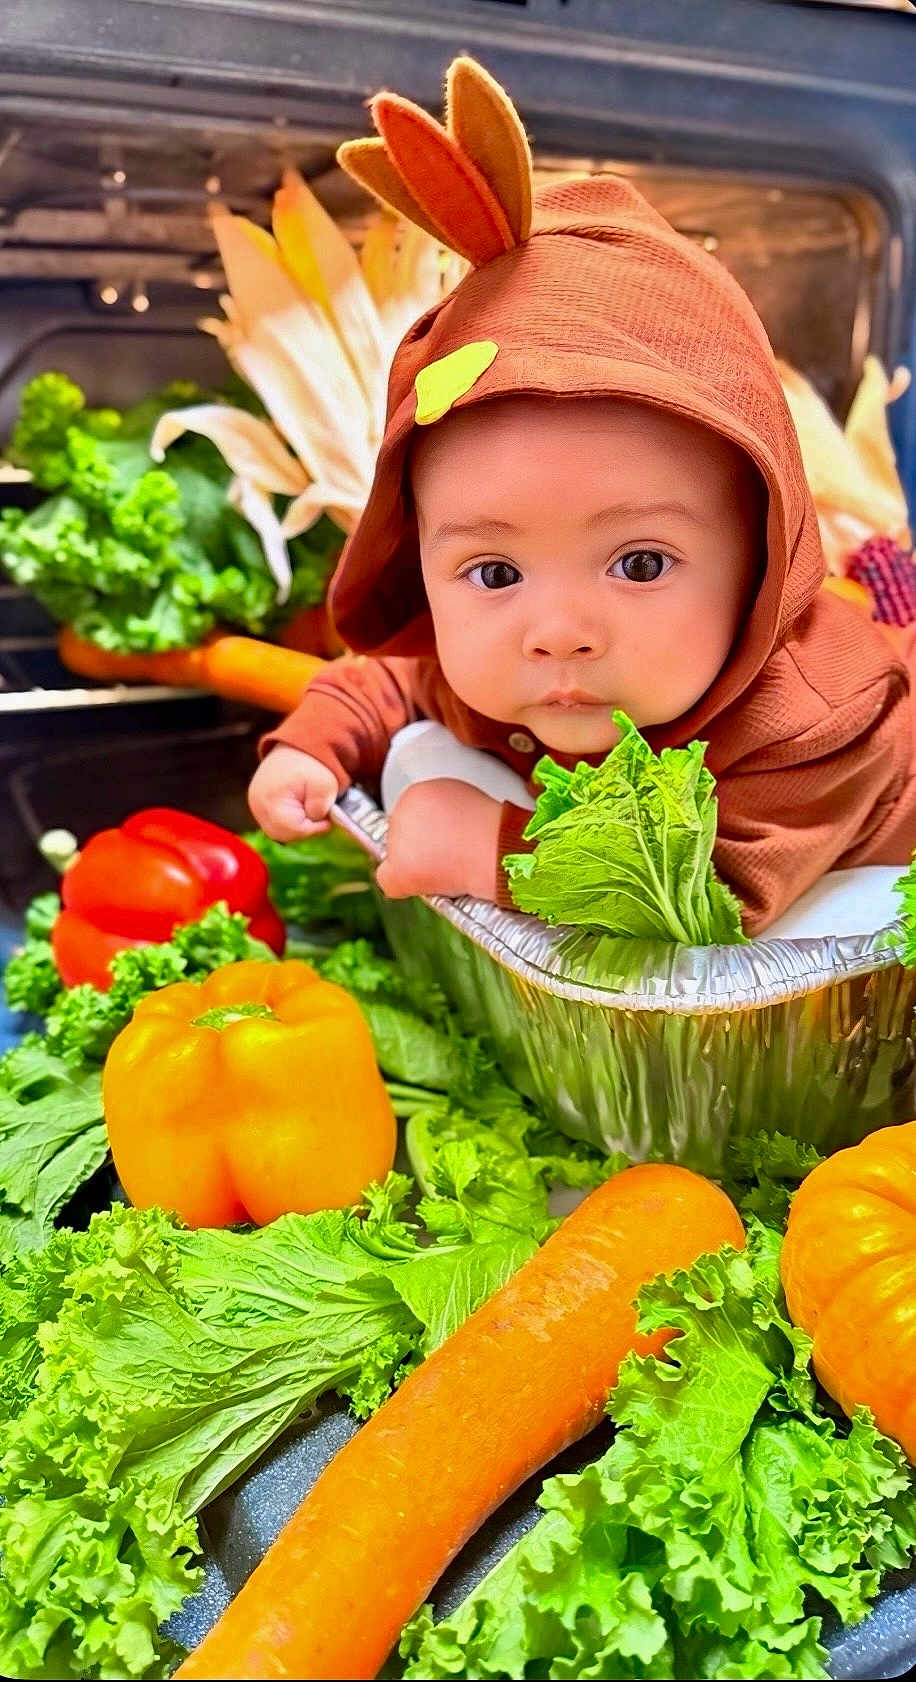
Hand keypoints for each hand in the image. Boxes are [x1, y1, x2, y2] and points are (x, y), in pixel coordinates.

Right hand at [248, 745, 339, 840]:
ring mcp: (255, 806)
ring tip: (310, 813)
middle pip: (283, 834)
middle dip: (305, 831)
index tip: (328, 821)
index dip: (314, 830)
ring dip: (297, 828)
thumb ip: (320, 808)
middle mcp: (257, 804)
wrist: (296, 746)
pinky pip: (274, 824)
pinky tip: (301, 812)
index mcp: (271, 799)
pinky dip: (289, 823)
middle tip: (320, 820)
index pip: (293, 830)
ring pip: (278, 832)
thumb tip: (314, 821)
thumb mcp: (325, 784)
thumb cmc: (312, 764)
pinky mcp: (258, 806)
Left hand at [376, 779, 502, 901]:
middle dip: (421, 846)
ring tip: (450, 868)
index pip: (411, 815)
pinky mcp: (399, 868)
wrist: (495, 847)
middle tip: (449, 855)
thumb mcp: (469, 802)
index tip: (447, 839)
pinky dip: (402, 884)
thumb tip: (441, 828)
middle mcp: (402, 811)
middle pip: (402, 835)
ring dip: (417, 865)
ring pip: (397, 857)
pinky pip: (388, 880)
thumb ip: (446, 811)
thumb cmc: (494, 827)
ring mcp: (397, 840)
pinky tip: (421, 885)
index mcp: (418, 792)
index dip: (429, 830)